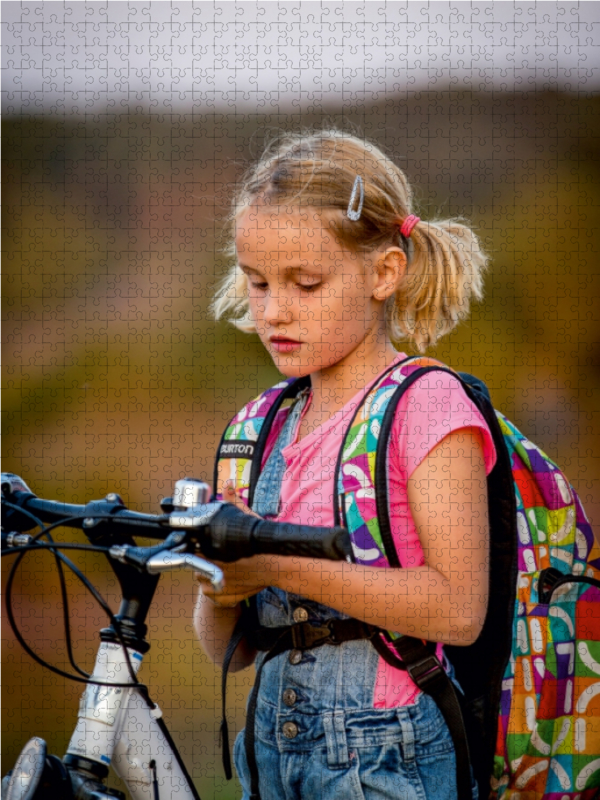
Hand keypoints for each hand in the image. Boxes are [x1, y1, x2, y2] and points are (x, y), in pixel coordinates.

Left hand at [195, 482, 266, 605]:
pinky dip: (219, 590)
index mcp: (209, 552)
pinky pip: (213, 595)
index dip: (202, 547)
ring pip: (204, 581)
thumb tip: (228, 483)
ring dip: (211, 576)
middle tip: (224, 556)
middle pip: (197, 566)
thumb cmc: (262, 544)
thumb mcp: (247, 518)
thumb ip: (233, 502)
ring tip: (229, 568)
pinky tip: (231, 580)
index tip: (212, 546)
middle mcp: (209, 571)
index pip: (194, 550)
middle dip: (207, 560)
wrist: (280, 565)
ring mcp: (215, 588)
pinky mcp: (223, 600)